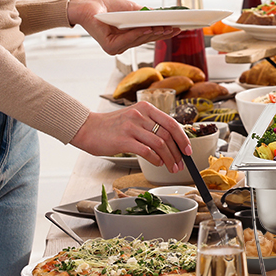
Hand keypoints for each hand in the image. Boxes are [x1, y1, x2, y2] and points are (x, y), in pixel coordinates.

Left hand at [67, 0, 180, 54]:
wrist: (85, 5)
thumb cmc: (104, 6)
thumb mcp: (129, 9)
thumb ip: (144, 14)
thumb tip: (162, 15)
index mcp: (128, 37)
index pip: (149, 36)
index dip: (163, 32)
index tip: (178, 28)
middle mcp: (122, 45)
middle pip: (146, 39)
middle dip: (162, 34)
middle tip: (176, 28)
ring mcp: (116, 48)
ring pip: (139, 40)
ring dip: (153, 34)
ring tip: (165, 27)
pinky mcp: (109, 46)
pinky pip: (127, 40)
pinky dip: (138, 34)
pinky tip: (148, 29)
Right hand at [71, 102, 190, 171]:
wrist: (87, 129)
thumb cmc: (111, 127)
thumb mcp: (133, 119)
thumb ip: (150, 125)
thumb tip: (170, 142)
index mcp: (145, 108)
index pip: (171, 123)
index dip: (183, 138)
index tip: (188, 150)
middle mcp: (140, 115)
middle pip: (167, 135)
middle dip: (177, 152)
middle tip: (180, 164)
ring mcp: (131, 127)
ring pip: (159, 144)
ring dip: (169, 159)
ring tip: (172, 167)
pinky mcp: (124, 140)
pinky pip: (147, 151)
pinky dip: (155, 159)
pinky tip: (157, 163)